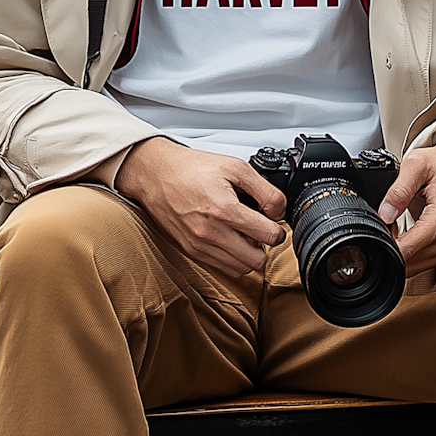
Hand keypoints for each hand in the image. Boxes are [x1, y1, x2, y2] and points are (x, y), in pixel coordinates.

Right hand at [115, 137, 284, 277]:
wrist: (156, 174)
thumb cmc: (191, 169)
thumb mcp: (236, 167)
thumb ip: (265, 190)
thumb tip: (279, 211)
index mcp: (224, 210)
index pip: (269, 236)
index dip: (277, 227)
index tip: (272, 220)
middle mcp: (211, 232)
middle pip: (257, 259)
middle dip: (265, 245)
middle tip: (260, 229)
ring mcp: (199, 245)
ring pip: (241, 268)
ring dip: (248, 253)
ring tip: (243, 233)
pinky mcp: (191, 251)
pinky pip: (223, 268)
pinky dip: (232, 258)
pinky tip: (230, 238)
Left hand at [378, 134, 435, 276]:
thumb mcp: (417, 164)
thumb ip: (398, 191)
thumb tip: (384, 215)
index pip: (409, 249)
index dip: (387, 246)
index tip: (376, 236)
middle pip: (412, 262)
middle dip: (392, 250)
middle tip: (385, 227)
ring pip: (418, 266)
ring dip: (402, 253)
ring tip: (397, 227)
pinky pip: (427, 261)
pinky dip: (413, 253)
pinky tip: (408, 234)